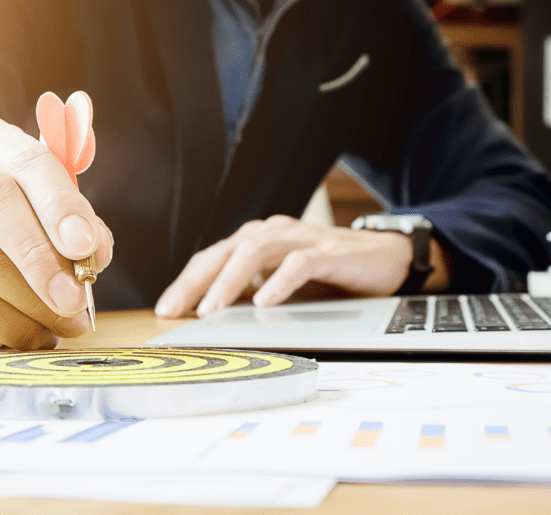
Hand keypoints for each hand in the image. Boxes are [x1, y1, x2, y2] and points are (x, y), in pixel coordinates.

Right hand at [0, 94, 111, 355]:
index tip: (87, 246)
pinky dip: (7, 320)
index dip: (60, 204)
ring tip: (64, 320)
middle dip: (41, 253)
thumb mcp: (48, 226)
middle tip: (75, 295)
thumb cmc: (8, 244)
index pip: (27, 160)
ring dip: (30, 295)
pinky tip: (32, 336)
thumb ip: (76, 231)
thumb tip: (94, 252)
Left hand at [155, 215, 436, 317]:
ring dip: (230, 281)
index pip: (212, 258)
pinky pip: (299, 263)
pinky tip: (266, 301)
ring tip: (213, 309)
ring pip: (256, 252)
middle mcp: (273, 233)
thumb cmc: (328, 273)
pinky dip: (279, 282)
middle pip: (225, 252)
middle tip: (177, 311)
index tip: (166, 310)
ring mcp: (301, 239)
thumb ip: (250, 292)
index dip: (186, 282)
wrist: (384, 258)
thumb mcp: (280, 284)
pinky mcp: (328, 252)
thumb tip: (210, 317)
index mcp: (257, 241)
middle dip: (196, 282)